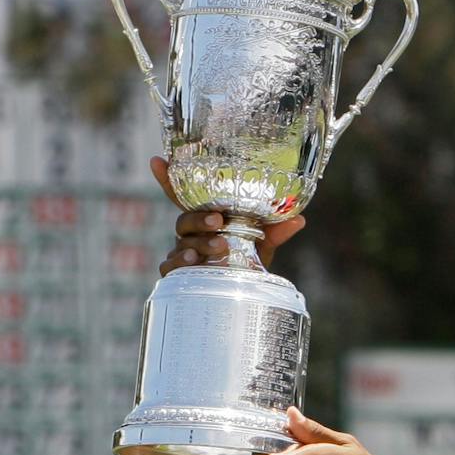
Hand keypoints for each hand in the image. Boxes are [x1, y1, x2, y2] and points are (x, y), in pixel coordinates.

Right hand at [151, 156, 305, 273]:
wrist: (242, 293)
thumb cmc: (247, 261)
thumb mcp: (263, 244)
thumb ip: (275, 231)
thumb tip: (298, 220)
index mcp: (207, 218)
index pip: (185, 196)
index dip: (168, 179)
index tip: (157, 160)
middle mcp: (191, 233)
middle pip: (186, 219)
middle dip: (200, 218)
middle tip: (219, 220)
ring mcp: (183, 252)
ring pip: (182, 242)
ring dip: (200, 242)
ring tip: (218, 246)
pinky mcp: (178, 273)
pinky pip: (171, 265)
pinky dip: (181, 262)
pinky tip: (194, 261)